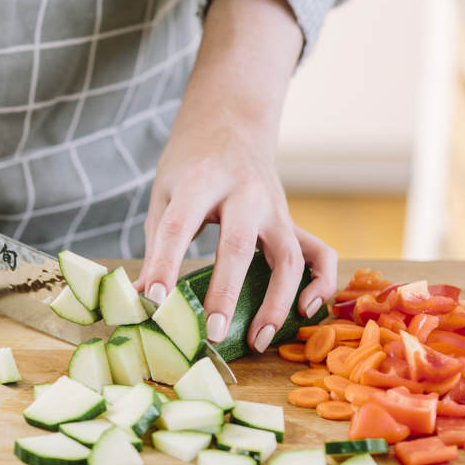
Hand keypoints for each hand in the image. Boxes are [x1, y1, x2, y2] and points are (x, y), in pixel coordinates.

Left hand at [134, 0, 337, 352]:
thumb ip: (157, 244)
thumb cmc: (189, 165)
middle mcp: (244, 193)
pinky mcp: (291, 221)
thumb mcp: (163, 193)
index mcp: (200, 181)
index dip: (164, 264)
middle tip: (211, 334)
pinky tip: (306, 312)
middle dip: (225, 293)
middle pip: (238, 245)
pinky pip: (318, 254)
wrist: (232, 122)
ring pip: (288, 258)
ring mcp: (275, 207)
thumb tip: (144, 300)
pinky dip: (320, 284)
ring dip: (275, 304)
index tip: (151, 300)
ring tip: (257, 341)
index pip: (179, 226)